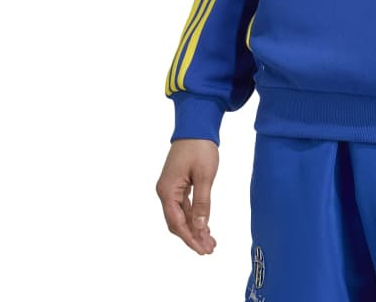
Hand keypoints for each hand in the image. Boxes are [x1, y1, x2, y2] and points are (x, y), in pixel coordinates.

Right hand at [156, 138, 219, 254]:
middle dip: (192, 237)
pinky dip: (194, 217)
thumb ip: (202, 202)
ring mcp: (171, 188)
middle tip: (209, 250)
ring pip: (181, 215)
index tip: (202, 250)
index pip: (176, 222)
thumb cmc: (200, 147)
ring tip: (210, 242)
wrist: (196, 125)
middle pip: (177, 222)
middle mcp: (165, 191)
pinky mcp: (178, 184)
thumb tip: (200, 226)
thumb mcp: (205, 175)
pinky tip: (205, 226)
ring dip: (194, 229)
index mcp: (167, 190)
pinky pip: (184, 206)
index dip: (189, 238)